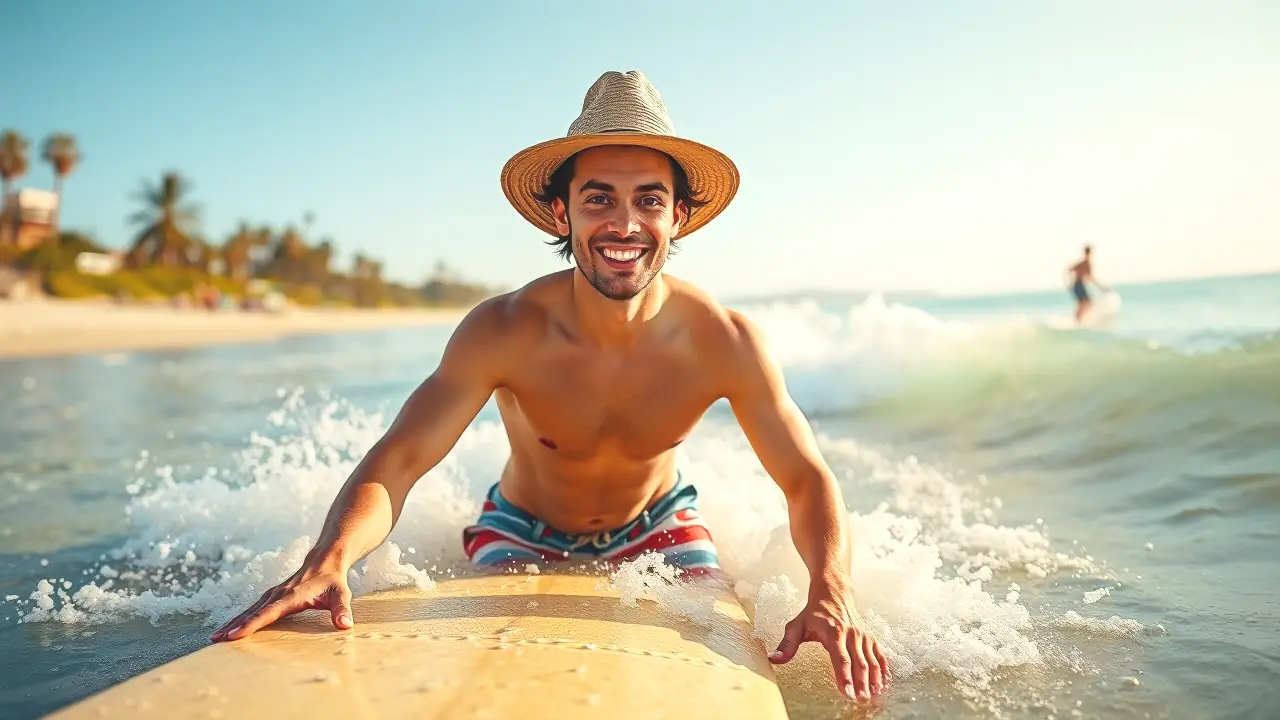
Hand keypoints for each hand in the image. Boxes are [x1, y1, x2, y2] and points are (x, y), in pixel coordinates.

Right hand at [211, 559, 352, 642]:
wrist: (326, 559)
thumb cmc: (333, 580)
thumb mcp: (341, 594)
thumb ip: (342, 609)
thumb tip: (345, 625)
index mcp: (292, 595)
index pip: (269, 612)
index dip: (252, 624)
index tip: (235, 635)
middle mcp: (278, 594)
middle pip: (252, 612)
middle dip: (234, 626)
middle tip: (216, 640)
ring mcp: (272, 594)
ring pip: (249, 609)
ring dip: (232, 622)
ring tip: (215, 637)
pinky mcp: (271, 596)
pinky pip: (252, 608)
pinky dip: (240, 618)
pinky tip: (230, 628)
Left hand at [768, 581, 889, 700]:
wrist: (833, 594)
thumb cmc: (814, 612)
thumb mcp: (797, 625)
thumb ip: (787, 644)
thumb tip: (774, 658)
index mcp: (833, 632)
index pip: (840, 658)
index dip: (844, 676)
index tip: (846, 691)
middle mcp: (851, 634)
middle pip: (858, 662)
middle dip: (860, 683)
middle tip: (860, 699)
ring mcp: (862, 635)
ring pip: (871, 660)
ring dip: (873, 679)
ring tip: (873, 694)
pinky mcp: (870, 637)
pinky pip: (879, 654)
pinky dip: (883, 669)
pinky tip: (884, 682)